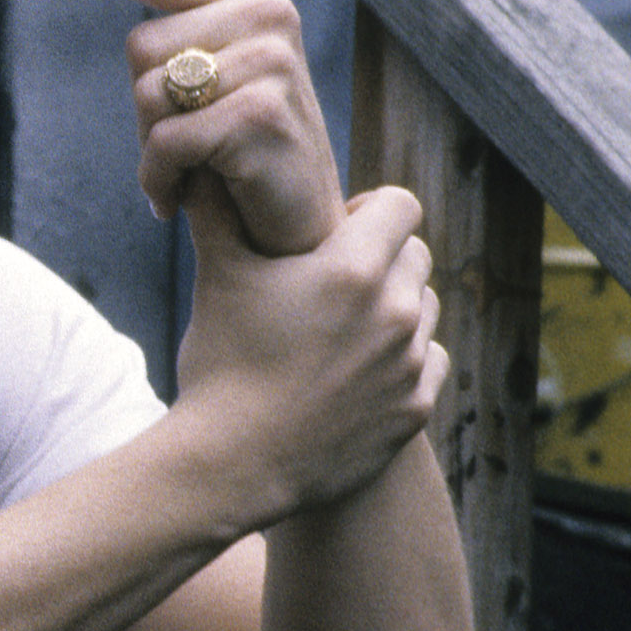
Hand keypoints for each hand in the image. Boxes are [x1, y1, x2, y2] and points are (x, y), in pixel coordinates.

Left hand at [46, 0, 341, 256]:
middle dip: (142, 110)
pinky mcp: (261, 113)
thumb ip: (201, 1)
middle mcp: (268, 16)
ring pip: (148, 96)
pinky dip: (159, 182)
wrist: (295, 232)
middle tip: (181, 148)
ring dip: (150, 152)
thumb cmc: (247, 151)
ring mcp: (271, 62)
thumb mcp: (221, 68)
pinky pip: (167, 142)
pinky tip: (179, 200)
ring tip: (187, 173)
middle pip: (140, 47)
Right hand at [176, 175, 448, 522]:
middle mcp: (395, 311)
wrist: (229, 466)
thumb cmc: (220, 367)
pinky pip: (430, 364)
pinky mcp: (414, 411)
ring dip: (395, 312)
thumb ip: (219, 212)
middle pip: (416, 256)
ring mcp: (409, 365)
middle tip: (337, 286)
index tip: (341, 232)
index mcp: (353, 269)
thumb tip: (200, 164)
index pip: (401, 205)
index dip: (371, 212)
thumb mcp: (218, 279)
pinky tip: (359, 374)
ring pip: (424, 310)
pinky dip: (403, 364)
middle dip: (383, 262)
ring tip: (345, 333)